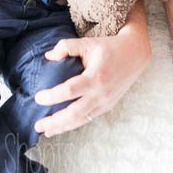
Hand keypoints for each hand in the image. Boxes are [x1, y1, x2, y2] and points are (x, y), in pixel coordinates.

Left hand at [33, 22, 151, 136]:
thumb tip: (48, 57)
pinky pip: (88, 118)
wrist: (134, 55)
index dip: (52, 96)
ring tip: (46, 131)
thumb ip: (66, 47)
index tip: (37, 98)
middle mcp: (101, 93)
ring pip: (81, 120)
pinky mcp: (108, 106)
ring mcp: (106, 102)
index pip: (69, 91)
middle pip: (74, 113)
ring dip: (63, 127)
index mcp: (96, 76)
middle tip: (37, 124)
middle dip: (54, 121)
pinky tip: (62, 126)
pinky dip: (74, 124)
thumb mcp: (88, 42)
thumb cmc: (108, 47)